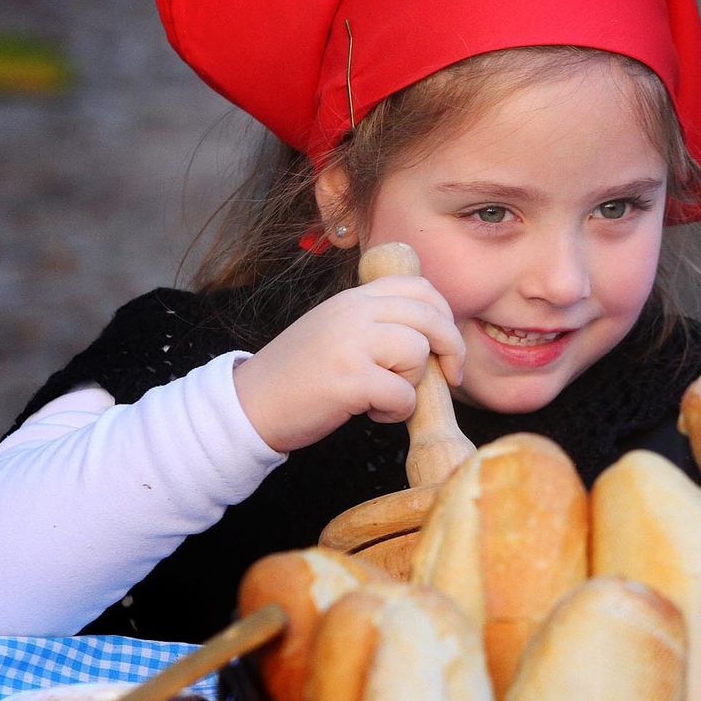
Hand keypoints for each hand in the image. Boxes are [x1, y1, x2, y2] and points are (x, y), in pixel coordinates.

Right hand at [231, 275, 464, 452]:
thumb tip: (435, 333)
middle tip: (449, 376)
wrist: (249, 404)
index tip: (444, 346)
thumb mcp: (336, 330)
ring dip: (412, 383)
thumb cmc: (298, 376)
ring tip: (383, 396)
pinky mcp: (350, 380)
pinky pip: (404, 395)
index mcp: (353, 298)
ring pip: (418, 353)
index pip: (420, 288)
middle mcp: (353, 312)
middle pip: (431, 317)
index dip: (444, 317)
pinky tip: (371, 413)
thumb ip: (376, 322)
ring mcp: (351, 343)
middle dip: (450, 349)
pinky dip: (396, 412)